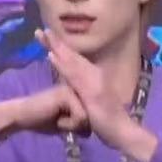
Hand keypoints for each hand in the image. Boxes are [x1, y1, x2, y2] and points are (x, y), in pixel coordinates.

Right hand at [0, 84, 88, 140]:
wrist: (22, 116)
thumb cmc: (43, 121)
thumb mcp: (69, 125)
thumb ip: (83, 125)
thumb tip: (95, 130)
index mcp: (80, 93)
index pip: (94, 115)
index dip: (82, 126)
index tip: (65, 122)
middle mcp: (79, 88)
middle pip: (93, 117)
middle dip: (77, 126)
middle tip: (60, 121)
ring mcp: (74, 88)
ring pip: (87, 118)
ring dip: (72, 126)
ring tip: (58, 120)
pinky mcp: (67, 94)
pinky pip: (80, 117)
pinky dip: (68, 124)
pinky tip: (56, 119)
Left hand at [36, 28, 158, 161]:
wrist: (121, 131)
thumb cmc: (109, 121)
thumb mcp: (94, 103)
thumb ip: (84, 93)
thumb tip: (74, 89)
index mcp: (95, 76)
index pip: (76, 59)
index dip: (62, 48)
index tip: (48, 37)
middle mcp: (95, 74)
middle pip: (73, 56)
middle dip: (56, 42)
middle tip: (40, 30)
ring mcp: (94, 81)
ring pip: (72, 61)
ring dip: (58, 47)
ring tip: (44, 35)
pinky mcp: (91, 92)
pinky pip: (73, 76)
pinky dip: (62, 65)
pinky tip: (51, 56)